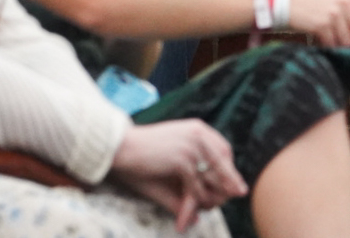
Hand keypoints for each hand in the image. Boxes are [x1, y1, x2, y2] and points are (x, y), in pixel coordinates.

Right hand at [109, 120, 245, 231]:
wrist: (117, 148)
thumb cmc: (138, 157)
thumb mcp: (168, 167)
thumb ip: (187, 184)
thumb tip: (199, 215)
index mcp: (198, 129)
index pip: (223, 150)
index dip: (229, 169)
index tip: (232, 186)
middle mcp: (200, 135)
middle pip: (223, 165)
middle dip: (224, 187)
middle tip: (219, 204)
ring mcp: (192, 146)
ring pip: (209, 180)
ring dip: (204, 201)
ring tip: (198, 215)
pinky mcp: (182, 160)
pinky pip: (194, 188)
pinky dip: (190, 206)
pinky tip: (182, 221)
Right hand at [288, 0, 349, 46]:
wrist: (286, 4)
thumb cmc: (311, 6)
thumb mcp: (334, 1)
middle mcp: (345, 3)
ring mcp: (334, 13)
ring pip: (348, 41)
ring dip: (341, 48)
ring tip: (332, 46)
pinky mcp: (322, 23)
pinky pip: (333, 44)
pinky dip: (329, 48)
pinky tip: (323, 45)